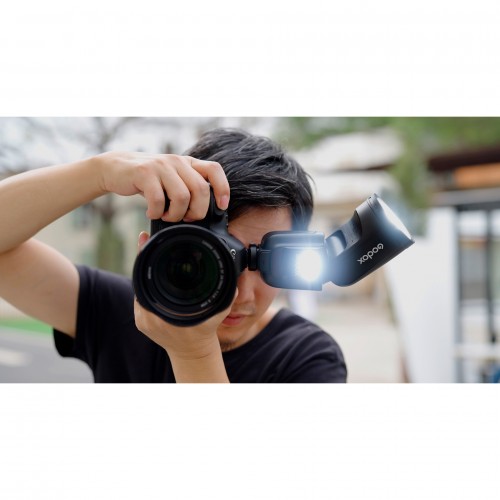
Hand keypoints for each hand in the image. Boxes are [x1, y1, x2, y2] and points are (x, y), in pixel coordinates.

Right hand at [96, 152, 229, 220]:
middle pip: (201, 190)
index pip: (214, 170)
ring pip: (182, 196)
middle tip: (185, 218)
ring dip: (176, 214)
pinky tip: (151, 213)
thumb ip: (188, 189)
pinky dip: (156, 213)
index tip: (222, 206)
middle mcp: (177, 161)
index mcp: (188, 163)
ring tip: (166, 216)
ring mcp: (161, 166)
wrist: (116, 169)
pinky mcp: (144, 172)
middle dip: (196, 211)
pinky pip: (159, 199)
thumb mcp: (172, 180)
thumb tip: (205, 214)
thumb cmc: (149, 181)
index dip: (222, 189)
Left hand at [133, 232, 235, 381]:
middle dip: (144, 259)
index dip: (146, 254)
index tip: (144, 237)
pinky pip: (140, 298)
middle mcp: (152, 315)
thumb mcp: (218, 312)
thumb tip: (233, 280)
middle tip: (145, 240)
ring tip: (149, 254)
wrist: (192, 352)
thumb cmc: (205, 330)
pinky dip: (145, 285)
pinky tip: (151, 274)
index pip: (150, 275)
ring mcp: (144, 319)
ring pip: (139, 288)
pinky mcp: (140, 322)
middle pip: (141, 279)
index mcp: (169, 311)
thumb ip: (226, 296)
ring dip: (145, 272)